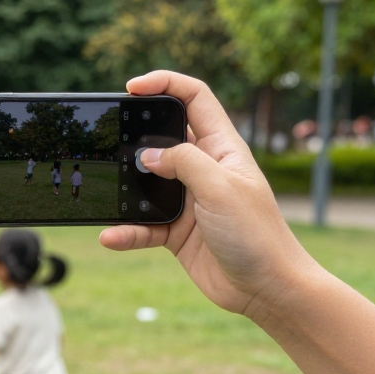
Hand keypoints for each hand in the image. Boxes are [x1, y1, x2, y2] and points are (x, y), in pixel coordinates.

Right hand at [99, 71, 317, 318]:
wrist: (267, 289)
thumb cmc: (257, 234)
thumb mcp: (219, 188)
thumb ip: (182, 162)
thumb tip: (145, 154)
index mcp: (222, 148)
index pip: (194, 98)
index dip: (165, 84)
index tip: (132, 88)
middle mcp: (203, 169)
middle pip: (162, 137)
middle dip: (133, 136)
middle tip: (108, 139)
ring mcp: (188, 200)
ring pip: (145, 183)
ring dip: (124, 188)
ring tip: (107, 191)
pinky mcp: (176, 231)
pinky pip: (142, 225)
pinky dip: (125, 231)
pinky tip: (111, 237)